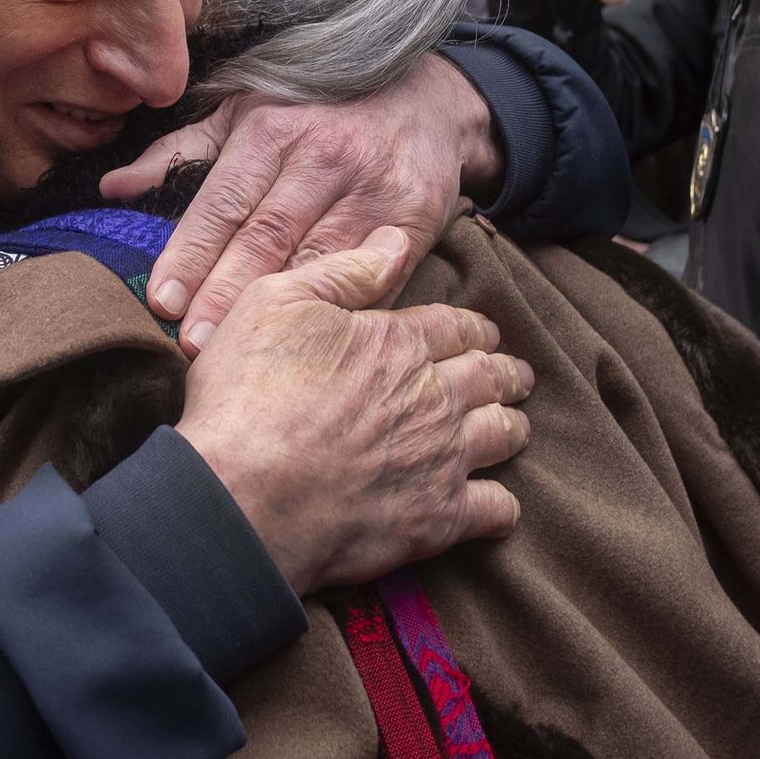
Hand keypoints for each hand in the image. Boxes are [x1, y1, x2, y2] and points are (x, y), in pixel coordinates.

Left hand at [100, 53, 501, 354]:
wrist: (427, 98)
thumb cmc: (317, 110)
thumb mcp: (245, 111)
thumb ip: (179, 154)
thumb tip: (114, 188)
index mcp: (272, 130)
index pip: (223, 201)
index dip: (191, 252)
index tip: (162, 299)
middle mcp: (322, 157)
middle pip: (266, 236)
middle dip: (226, 292)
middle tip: (192, 341)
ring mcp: (371, 189)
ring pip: (318, 260)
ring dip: (278, 310)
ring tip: (241, 350)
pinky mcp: (413, 218)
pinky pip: (372, 274)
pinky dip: (341, 309)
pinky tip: (313, 340)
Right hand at [178, 227, 532, 594]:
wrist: (244, 496)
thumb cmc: (247, 395)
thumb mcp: (274, 303)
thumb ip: (342, 272)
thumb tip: (396, 239)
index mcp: (398, 342)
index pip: (457, 326)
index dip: (473, 328)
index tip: (481, 334)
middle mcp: (434, 397)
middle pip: (491, 377)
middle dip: (506, 372)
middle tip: (515, 376)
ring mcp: (441, 460)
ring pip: (504, 436)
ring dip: (512, 427)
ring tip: (513, 427)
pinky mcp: (438, 519)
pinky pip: (497, 509)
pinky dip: (502, 504)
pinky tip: (495, 502)